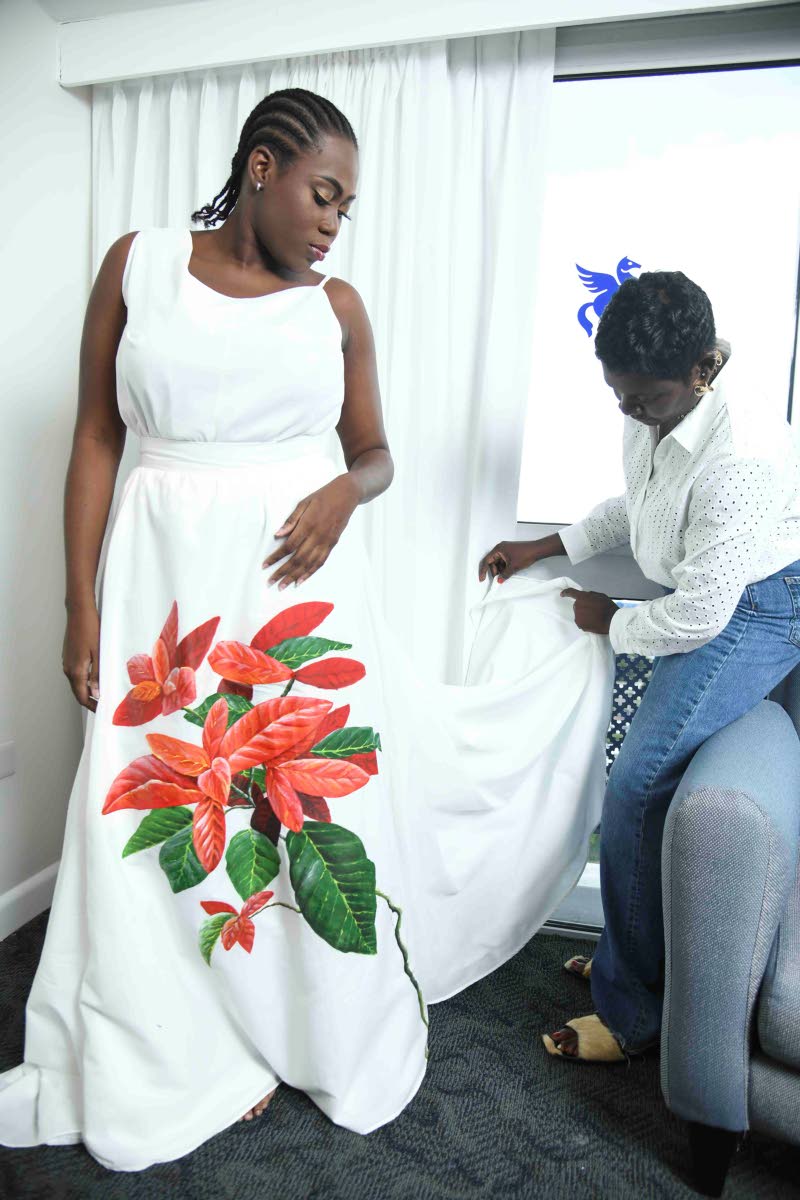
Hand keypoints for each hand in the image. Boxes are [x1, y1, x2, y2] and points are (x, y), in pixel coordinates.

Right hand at [63, 602, 100, 709]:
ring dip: (87, 690)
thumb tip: (96, 693)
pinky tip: (94, 679)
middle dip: (90, 700)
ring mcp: (67, 662)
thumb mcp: (98, 653)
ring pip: (76, 683)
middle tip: (104, 705)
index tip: (102, 710)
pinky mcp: (69, 656)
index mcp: (76, 670)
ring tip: (102, 693)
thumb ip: (97, 675)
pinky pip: (76, 673)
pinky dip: (84, 680)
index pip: (82, 696)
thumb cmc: (91, 629)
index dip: (92, 705)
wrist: (79, 612)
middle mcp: (68, 668)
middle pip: (78, 691)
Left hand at [263, 475, 359, 589]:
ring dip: (294, 576)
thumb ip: (291, 520)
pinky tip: (301, 581)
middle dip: (283, 572)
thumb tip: (278, 534)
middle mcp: (317, 536)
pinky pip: (320, 562)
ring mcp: (326, 542)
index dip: (276, 557)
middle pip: (297, 559)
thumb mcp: (304, 503)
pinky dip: (310, 573)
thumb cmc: (323, 496)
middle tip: (271, 582)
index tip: (265, 565)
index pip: (288, 546)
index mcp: (308, 524)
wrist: (347, 495)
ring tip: (283, 586)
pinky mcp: (332, 544)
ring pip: (308, 564)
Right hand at [478, 540, 532, 583]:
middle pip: (492, 562)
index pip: (487, 560)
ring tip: (505, 575)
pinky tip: (508, 571)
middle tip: (498, 578)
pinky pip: (504, 561)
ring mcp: (506, 550)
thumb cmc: (526, 553)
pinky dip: (504, 567)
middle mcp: (501, 548)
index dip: (484, 570)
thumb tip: (499, 580)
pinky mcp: (510, 552)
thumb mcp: (513, 567)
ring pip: (498, 562)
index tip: (482, 578)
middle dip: (495, 571)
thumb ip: (504, 575)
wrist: (537, 550)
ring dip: (500, 570)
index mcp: (498, 549)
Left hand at [560, 588, 617, 634]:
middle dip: (583, 606)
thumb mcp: (600, 596)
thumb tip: (585, 596)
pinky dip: (585, 622)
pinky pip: (581, 622)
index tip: (562, 594)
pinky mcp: (580, 625)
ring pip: (579, 614)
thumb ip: (590, 595)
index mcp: (582, 597)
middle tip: (593, 609)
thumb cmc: (607, 606)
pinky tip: (593, 622)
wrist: (612, 620)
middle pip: (577, 605)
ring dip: (584, 614)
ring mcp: (578, 616)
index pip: (571, 592)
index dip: (566, 592)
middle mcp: (577, 606)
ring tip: (594, 617)